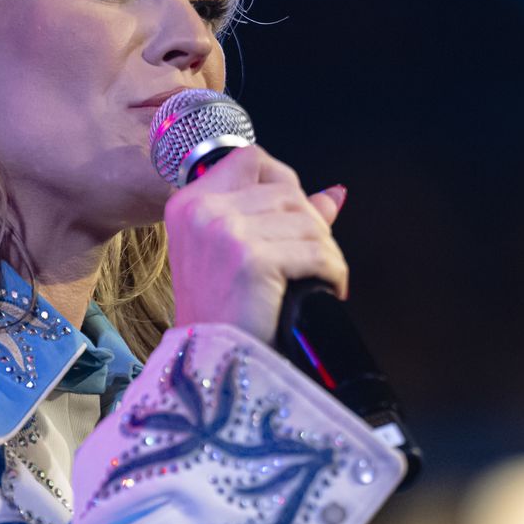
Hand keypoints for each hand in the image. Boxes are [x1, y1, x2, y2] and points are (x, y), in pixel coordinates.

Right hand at [164, 145, 346, 342]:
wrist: (212, 364)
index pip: (250, 159)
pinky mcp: (251, 258)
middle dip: (310, 226)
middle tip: (311, 261)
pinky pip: (317, 252)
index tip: (292, 220)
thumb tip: (334, 194)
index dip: (282, 182)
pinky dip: (333, 273)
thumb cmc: (222, 316)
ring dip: (325, 252)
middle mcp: (202, 210)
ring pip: (307, 220)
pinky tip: (327, 290)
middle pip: (286, 189)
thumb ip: (282, 216)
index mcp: (189, 203)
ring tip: (318, 279)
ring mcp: (224, 231)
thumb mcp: (237, 255)